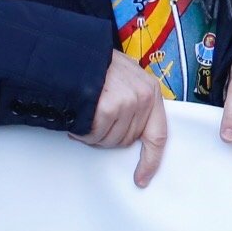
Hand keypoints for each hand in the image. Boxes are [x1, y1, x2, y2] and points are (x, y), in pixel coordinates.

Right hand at [78, 50, 168, 186]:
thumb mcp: (125, 78)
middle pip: (127, 141)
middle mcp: (144, 97)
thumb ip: (134, 102)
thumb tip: (131, 133)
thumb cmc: (97, 66)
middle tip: (95, 120)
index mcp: (151, 91)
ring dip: (94, 134)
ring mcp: (128, 102)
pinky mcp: (109, 107)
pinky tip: (79, 114)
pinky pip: (94, 135)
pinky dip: (82, 130)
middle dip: (108, 137)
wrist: (73, 51)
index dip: (150, 161)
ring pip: (109, 141)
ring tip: (87, 113)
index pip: (158, 136)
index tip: (142, 178)